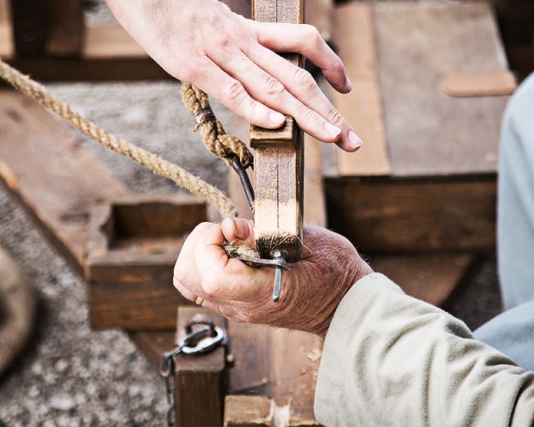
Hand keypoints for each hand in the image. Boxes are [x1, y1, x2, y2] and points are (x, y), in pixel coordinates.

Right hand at [91, 0, 362, 151]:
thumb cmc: (170, 1)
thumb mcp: (211, 20)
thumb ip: (231, 45)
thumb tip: (243, 69)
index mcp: (248, 29)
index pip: (303, 41)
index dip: (330, 62)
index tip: (347, 86)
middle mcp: (244, 41)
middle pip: (298, 77)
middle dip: (328, 111)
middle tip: (353, 140)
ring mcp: (221, 52)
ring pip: (275, 87)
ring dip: (308, 116)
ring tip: (334, 138)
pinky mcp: (193, 64)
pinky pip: (232, 90)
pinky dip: (257, 109)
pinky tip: (278, 126)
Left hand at [173, 218, 371, 336]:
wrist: (346, 305)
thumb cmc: (335, 271)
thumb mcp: (307, 242)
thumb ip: (263, 234)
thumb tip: (229, 225)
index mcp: (262, 294)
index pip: (211, 276)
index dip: (210, 244)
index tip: (232, 227)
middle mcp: (241, 306)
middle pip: (187, 276)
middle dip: (199, 243)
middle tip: (229, 231)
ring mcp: (235, 308)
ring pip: (187, 280)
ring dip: (199, 252)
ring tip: (230, 240)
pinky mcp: (234, 304)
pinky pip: (200, 284)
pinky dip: (206, 261)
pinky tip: (233, 251)